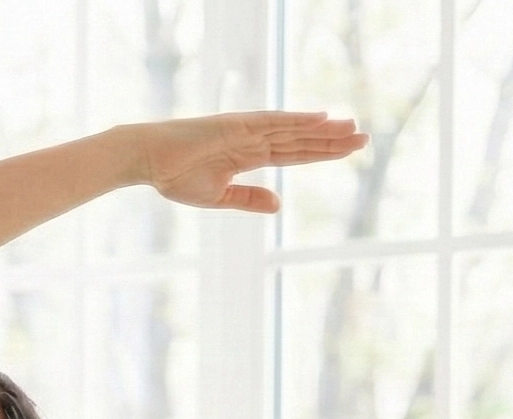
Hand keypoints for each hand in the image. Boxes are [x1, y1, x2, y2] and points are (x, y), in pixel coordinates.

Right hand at [126, 111, 369, 213]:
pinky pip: (274, 121)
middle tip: (364, 138)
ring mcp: (247, 130)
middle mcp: (254, 140)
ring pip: (295, 129)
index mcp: (250, 157)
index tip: (348, 152)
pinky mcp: (238, 125)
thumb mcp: (219, 196)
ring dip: (324, 129)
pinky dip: (298, 120)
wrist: (149, 161)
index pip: (295, 155)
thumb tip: (279, 205)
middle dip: (332, 141)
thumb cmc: (175, 177)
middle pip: (302, 141)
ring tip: (353, 128)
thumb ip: (249, 198)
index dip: (321, 153)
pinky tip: (322, 119)